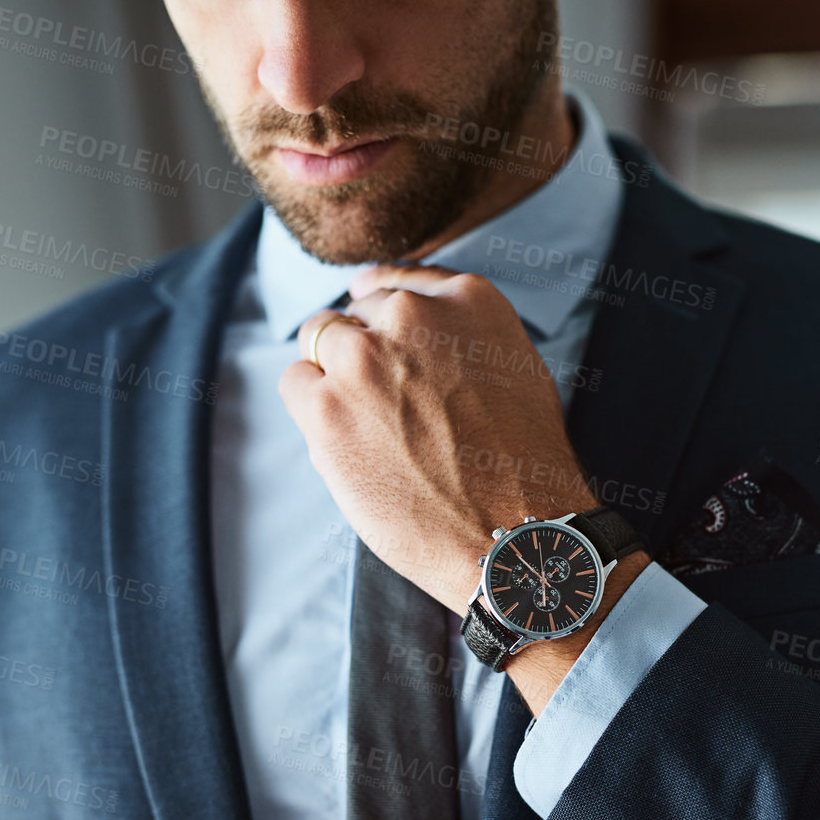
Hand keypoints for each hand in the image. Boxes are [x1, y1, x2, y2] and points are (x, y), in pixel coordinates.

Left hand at [280, 264, 592, 615]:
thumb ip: (461, 334)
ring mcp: (364, 359)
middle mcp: (412, 316)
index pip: (396, 283)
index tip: (382, 344)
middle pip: (356, 314)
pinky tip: (346, 444)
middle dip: (364, 353)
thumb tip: (399, 311)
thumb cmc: (524, 467)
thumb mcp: (515, 369)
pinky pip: (295, 383)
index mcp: (467, 299)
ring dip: (333, 375)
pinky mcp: (326, 409)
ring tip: (367, 427)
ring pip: (318, 338)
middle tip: (386, 408)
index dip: (384, 320)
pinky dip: (311, 410)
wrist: (514, 536)